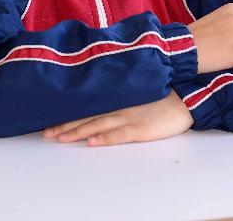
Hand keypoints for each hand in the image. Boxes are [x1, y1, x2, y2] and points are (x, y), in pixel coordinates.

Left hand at [43, 92, 193, 146]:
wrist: (186, 93)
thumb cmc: (162, 91)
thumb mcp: (135, 89)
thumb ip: (118, 93)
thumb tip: (99, 97)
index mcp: (116, 98)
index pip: (86, 107)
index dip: (67, 115)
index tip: (49, 121)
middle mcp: (118, 107)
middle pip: (86, 117)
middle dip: (64, 126)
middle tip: (45, 133)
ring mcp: (129, 117)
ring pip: (98, 125)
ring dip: (77, 132)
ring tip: (60, 138)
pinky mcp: (142, 128)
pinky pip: (120, 134)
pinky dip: (105, 138)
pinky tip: (92, 142)